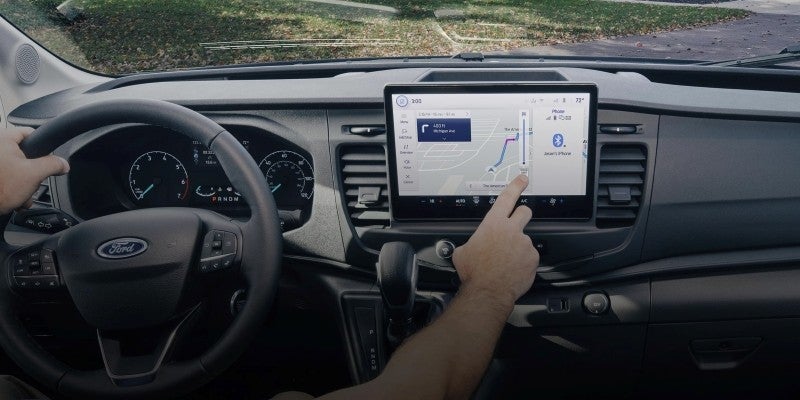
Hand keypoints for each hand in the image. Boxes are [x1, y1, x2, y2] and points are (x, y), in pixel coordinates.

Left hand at [0, 127, 69, 214]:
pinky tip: (12, 198)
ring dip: (21, 183)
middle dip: (31, 173)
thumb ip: (53, 165)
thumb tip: (63, 164)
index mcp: (3, 138)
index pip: (31, 133)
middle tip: (32, 184)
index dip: (43, 147)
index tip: (48, 159)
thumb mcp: (34, 174)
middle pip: (23, 154)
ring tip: (21, 196)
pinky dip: (9, 185)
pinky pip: (3, 175)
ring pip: (13, 167)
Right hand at [452, 174, 539, 306]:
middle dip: (522, 214)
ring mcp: (524, 243)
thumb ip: (471, 243)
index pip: (507, 197)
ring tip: (507, 262)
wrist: (488, 291)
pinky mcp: (532, 258)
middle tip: (516, 224)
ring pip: (525, 239)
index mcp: (493, 224)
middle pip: (525, 211)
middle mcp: (511, 230)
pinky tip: (513, 270)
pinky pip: (530, 257)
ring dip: (518, 247)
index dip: (516, 186)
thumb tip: (468, 247)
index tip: (522, 180)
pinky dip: (523, 262)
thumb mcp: (462, 252)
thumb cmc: (474, 272)